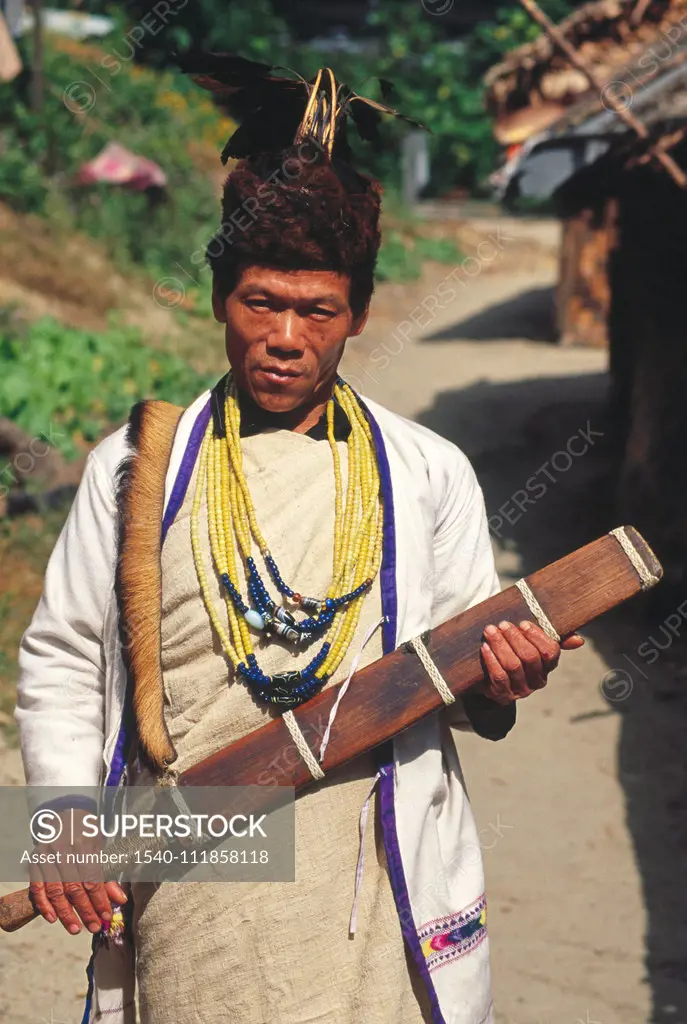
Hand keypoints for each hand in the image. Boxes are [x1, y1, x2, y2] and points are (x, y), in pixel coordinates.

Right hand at [28, 808, 127, 934]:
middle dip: (85, 910)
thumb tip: (120, 900)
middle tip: (93, 927)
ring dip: (65, 913)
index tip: (107, 916)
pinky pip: (37, 886)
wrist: (64, 810)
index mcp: (84, 843)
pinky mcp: (35, 860)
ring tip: (75, 929)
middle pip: (74, 887)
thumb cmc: (86, 830)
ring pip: (55, 890)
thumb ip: (108, 874)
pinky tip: (52, 918)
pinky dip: (43, 904)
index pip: (92, 878)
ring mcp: (46, 855)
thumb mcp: (101, 846)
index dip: (99, 900)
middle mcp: (63, 849)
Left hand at [480, 620, 583, 704]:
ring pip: (513, 666)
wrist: (491, 677)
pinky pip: (498, 676)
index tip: (523, 623)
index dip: (537, 637)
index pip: (550, 652)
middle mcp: (537, 680)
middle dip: (515, 638)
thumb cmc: (514, 652)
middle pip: (530, 657)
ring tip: (490, 631)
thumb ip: (553, 638)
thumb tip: (579, 640)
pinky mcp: (503, 695)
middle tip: (502, 624)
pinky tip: (485, 647)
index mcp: (548, 666)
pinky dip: (491, 660)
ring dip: (500, 645)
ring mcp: (521, 690)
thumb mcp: (532, 644)